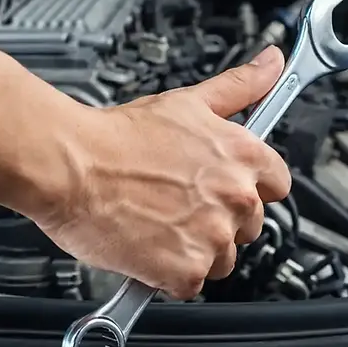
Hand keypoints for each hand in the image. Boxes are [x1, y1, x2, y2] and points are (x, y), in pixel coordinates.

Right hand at [36, 46, 291, 298]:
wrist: (70, 165)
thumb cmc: (117, 137)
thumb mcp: (188, 101)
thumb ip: (241, 86)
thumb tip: (272, 63)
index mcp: (243, 156)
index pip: (277, 185)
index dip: (248, 187)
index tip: (224, 188)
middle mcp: (236, 198)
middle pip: (249, 226)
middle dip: (219, 220)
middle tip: (179, 205)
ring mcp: (213, 238)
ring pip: (222, 258)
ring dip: (196, 249)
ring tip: (159, 224)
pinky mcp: (186, 271)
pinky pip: (191, 283)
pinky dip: (169, 274)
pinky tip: (147, 246)